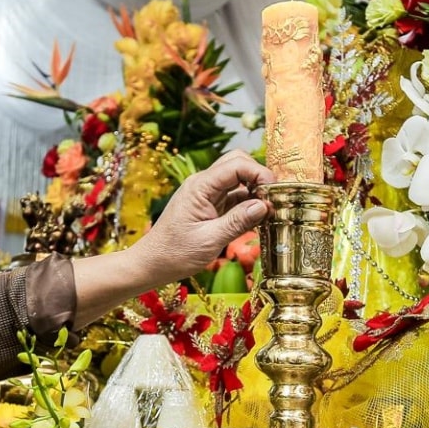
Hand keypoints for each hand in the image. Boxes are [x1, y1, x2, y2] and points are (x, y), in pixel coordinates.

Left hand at [133, 150, 272, 284]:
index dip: (259, 173)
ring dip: (255, 192)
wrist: (153, 264)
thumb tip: (264, 206)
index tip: (275, 192)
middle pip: (238, 164)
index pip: (236, 165)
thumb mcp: (210, 240)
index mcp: (200, 187)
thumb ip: (238, 221)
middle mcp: (204, 185)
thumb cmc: (175, 253)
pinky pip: (234, 197)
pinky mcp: (211, 207)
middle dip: (259, 176)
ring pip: (238, 180)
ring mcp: (207, 195)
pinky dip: (248, 205)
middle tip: (273, 199)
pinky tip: (258, 220)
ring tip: (269, 212)